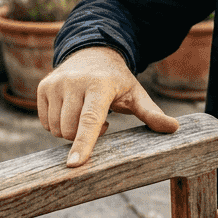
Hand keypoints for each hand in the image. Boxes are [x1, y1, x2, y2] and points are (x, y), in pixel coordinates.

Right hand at [37, 45, 179, 165]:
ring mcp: (55, 84)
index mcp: (99, 84)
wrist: (92, 53)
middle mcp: (74, 82)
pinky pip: (45, 122)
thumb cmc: (117, 80)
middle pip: (70, 130)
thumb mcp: (136, 94)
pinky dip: (57, 125)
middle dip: (83, 137)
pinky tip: (72, 111)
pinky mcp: (43, 87)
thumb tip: (174, 128)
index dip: (83, 143)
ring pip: (55, 128)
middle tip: (101, 122)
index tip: (75, 164)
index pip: (89, 120)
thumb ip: (152, 113)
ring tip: (86, 115)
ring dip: (70, 131)